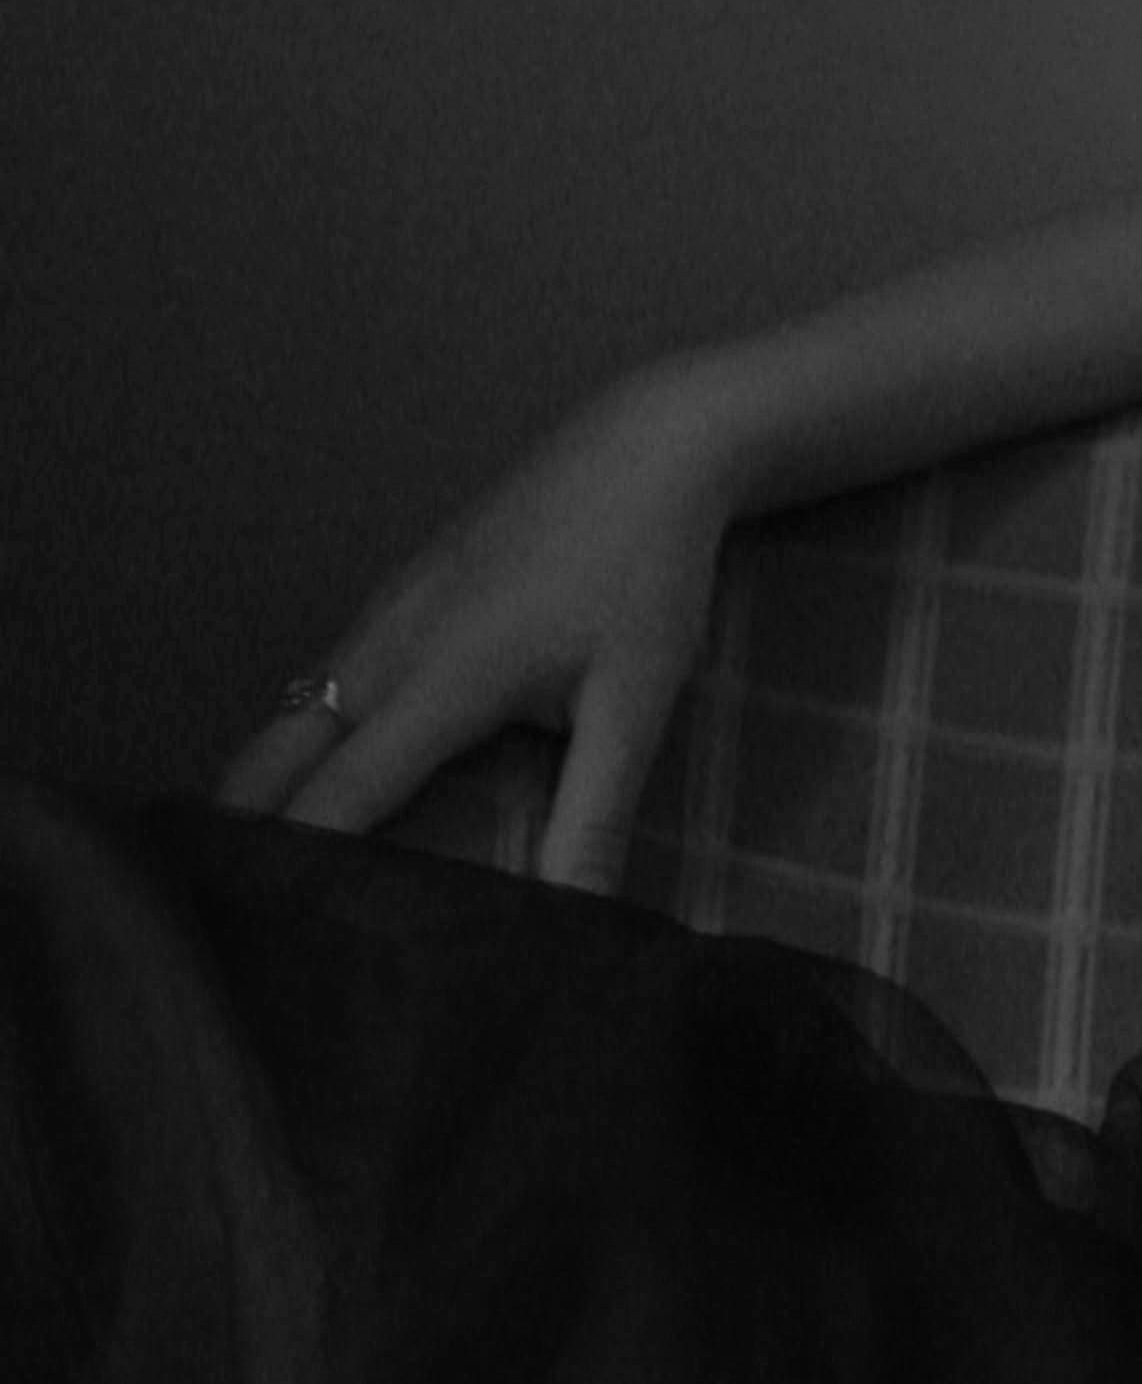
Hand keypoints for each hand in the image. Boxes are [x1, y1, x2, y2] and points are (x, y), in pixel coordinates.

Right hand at [212, 367, 739, 890]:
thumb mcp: (635, 700)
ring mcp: (389, 608)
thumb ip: (594, 816)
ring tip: (267, 870)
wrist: (653, 443)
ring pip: (292, 713)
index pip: (332, 800)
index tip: (274, 940)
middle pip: (274, 758)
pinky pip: (326, 676)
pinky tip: (324, 776)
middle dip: (246, 833)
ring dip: (266, 785)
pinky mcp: (404, 589)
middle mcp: (388, 644)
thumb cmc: (648, 572)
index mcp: (437, 680)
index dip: (295, 871)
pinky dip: (303, 735)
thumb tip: (577, 920)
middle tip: (245, 917)